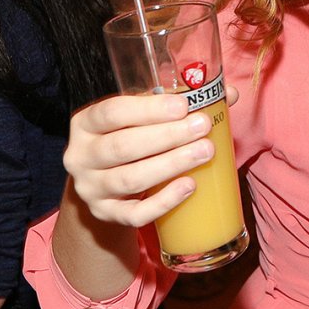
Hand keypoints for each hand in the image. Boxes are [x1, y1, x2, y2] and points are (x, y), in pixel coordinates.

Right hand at [65, 91, 230, 227]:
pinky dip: (163, 202)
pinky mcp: (106, 215)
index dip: (148, 109)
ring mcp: (91, 189)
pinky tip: (189, 187)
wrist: (107, 185)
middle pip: (123, 146)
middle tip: (202, 127)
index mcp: (86, 123)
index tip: (183, 106)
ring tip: (205, 152)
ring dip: (171, 164)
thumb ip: (178, 104)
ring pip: (130, 179)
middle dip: (167, 136)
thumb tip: (228, 94)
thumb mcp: (143, 118)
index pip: (111, 112)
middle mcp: (81, 156)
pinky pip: (134, 214)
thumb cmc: (131, 139)